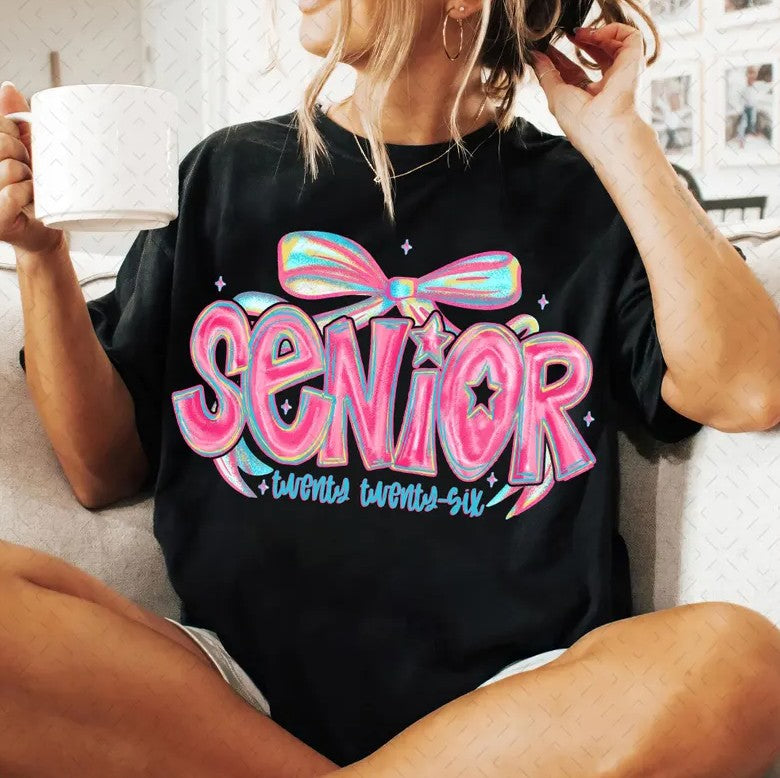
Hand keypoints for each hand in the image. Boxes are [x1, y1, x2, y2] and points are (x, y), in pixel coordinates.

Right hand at [0, 81, 65, 255]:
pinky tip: (31, 201)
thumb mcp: (25, 148)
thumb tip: (8, 87)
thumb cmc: (35, 186)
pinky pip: (12, 192)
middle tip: (29, 170)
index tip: (20, 145)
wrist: (46, 228)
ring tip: (31, 187)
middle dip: (23, 153)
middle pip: (2, 144)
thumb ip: (14, 119)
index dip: (12, 131)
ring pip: (9, 168)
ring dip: (30, 178)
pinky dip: (28, 194)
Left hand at [529, 23, 649, 159]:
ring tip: (578, 33)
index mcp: (588, 99)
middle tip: (566, 34)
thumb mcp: (556, 97)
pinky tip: (593, 36)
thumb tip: (535, 57)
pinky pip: (629, 36)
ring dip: (594, 34)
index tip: (548, 48)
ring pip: (612, 43)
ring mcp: (622, 73)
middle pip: (594, 56)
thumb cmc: (582, 123)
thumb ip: (546, 74)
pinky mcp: (635, 61)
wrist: (608, 131)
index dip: (562, 59)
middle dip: (580, 42)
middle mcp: (606, 86)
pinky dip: (611, 30)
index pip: (575, 73)